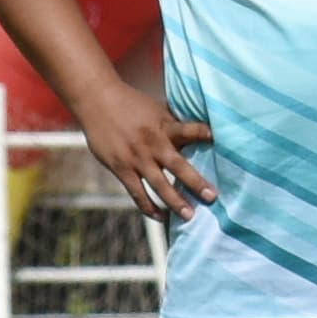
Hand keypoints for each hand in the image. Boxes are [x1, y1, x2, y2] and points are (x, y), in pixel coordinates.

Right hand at [82, 93, 214, 225]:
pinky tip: (161, 217)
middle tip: (212, 197)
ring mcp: (135, 158)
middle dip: (195, 182)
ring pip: (158, 184)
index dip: (204, 135)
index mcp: (165, 126)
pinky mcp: (120, 168)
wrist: (96, 100)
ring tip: (189, 216)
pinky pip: (137, 192)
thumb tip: (203, 132)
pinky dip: (148, 206)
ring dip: (174, 201)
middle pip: (177, 165)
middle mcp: (152, 143)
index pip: (190, 130)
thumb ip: (175, 125)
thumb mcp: (157, 110)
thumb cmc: (132, 104)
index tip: (220, 143)